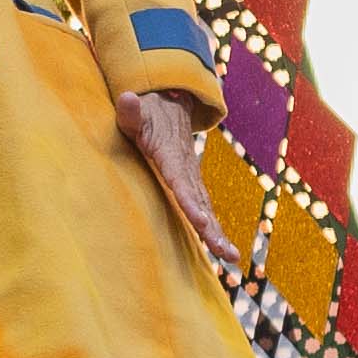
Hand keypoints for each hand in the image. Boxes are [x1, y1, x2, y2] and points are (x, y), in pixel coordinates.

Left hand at [122, 90, 231, 266]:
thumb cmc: (147, 113)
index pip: (180, 181)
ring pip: (206, 207)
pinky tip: (222, 250)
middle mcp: (187, 169)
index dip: (190, 202)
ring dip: (217, 234)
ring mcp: (192, 177)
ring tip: (230, 258)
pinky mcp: (192, 183)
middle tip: (226, 252)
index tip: (202, 221)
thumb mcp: (135, 111)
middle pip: (200, 202)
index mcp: (171, 155)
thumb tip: (127, 98)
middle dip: (213, 229)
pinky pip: (203, 207)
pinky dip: (213, 229)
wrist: (172, 103)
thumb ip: (130, 112)